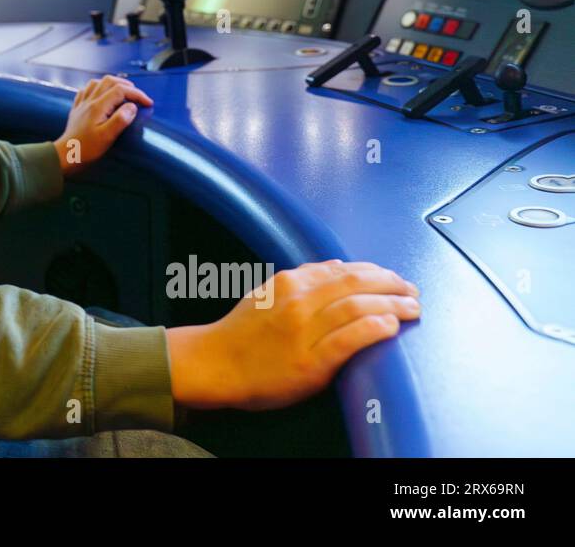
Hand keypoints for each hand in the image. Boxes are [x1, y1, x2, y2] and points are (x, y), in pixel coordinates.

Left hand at [53, 74, 152, 175]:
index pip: (121, 90)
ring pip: (97, 82)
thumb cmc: (86, 148)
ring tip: (123, 92)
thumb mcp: (107, 137)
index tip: (148, 103)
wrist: (66, 155)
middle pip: (109, 81)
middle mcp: (89, 101)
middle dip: (127, 85)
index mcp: (98, 106)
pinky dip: (97, 88)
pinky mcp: (77, 109)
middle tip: (138, 96)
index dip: (137, 94)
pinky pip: (86, 90)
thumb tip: (132, 107)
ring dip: (112, 83)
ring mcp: (82, 104)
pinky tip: (100, 94)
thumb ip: (120, 120)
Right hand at [166, 260, 420, 410]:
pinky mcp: (310, 361)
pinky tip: (390, 326)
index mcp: (289, 282)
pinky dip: (373, 328)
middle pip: (356, 283)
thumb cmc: (242, 332)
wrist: (216, 364)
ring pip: (358, 308)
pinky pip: (349, 339)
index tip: (394, 278)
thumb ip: (302, 279)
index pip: (344, 269)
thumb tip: (337, 266)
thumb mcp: (267, 294)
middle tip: (413, 291)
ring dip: (392, 305)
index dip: (376, 271)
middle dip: (392, 284)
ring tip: (412, 308)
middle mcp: (298, 300)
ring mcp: (304, 331)